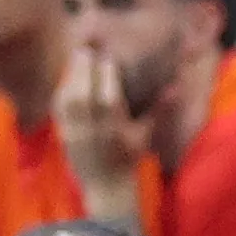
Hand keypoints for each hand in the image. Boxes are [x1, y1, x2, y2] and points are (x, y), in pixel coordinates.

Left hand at [54, 43, 146, 220]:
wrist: (107, 187)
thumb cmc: (128, 158)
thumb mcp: (145, 134)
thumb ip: (159, 108)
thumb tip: (175, 86)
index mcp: (116, 124)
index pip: (110, 91)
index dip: (106, 71)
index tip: (107, 55)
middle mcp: (95, 127)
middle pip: (86, 92)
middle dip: (84, 68)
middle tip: (85, 49)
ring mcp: (77, 132)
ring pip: (70, 99)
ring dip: (71, 77)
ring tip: (75, 60)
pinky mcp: (64, 137)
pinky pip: (59, 112)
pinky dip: (61, 93)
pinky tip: (65, 82)